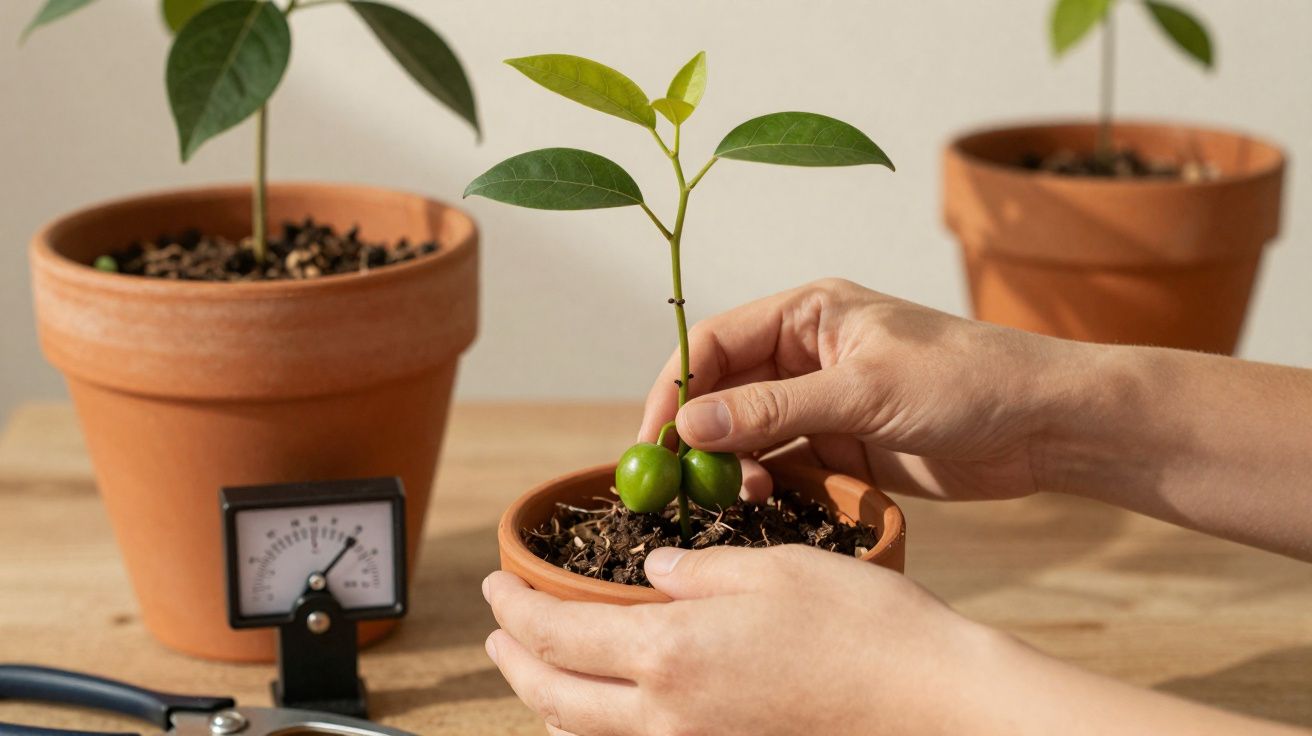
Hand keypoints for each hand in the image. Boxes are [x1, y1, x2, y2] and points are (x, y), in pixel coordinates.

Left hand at [483, 544, 1002, 735]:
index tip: (495, 585)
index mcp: (671, 651)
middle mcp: (669, 715)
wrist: (931, 703)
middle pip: (554, 695)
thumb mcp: (771, 567)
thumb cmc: (862, 625)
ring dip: (549, 699)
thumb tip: (651, 569)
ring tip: (538, 669)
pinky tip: (608, 709)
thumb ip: (695, 569)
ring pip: (588, 734)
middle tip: (497, 630)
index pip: (556, 633)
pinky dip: (598, 729)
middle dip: (513, 660)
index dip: (514, 608)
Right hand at [638, 278, 1082, 501]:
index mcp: (807, 313)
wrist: (1043, 425)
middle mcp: (804, 352)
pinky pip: (782, 464)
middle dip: (697, 434)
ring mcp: (821, 401)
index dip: (674, 389)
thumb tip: (689, 425)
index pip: (714, 343)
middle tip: (678, 483)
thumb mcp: (863, 391)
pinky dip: (764, 484)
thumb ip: (774, 409)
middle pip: (722, 390)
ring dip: (732, 464)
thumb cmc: (966, 381)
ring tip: (737, 495)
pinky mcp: (841, 446)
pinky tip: (761, 503)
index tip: (652, 441)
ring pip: (748, 432)